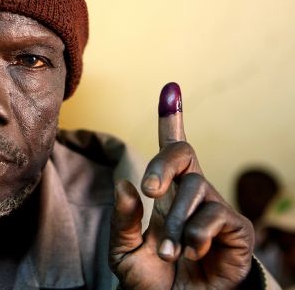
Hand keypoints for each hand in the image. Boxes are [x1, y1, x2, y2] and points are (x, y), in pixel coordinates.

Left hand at [109, 83, 254, 289]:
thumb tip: (127, 183)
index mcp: (165, 193)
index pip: (171, 151)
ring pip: (195, 190)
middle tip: (150, 191)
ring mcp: (214, 210)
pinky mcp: (236, 231)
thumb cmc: (149, 281)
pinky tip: (192, 252)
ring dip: (175, 223)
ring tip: (168, 253)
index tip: (171, 89)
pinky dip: (197, 234)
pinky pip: (216, 215)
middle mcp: (191, 194)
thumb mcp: (125, 250)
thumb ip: (124, 219)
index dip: (172, 119)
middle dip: (163, 165)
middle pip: (184, 153)